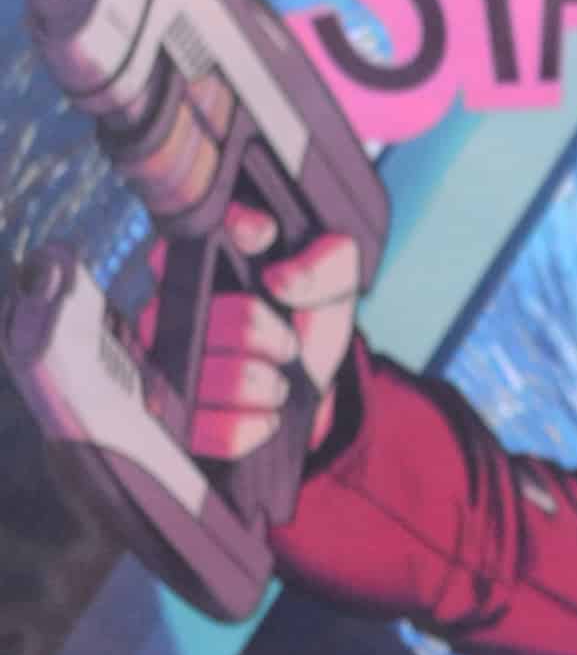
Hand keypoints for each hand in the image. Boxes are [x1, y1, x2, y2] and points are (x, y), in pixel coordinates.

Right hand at [139, 218, 363, 466]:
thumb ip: (326, 262)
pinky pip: (202, 427)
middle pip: (216, 317)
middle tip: (286, 343)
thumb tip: (283, 280)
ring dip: (262, 384)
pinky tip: (265, 416)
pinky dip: (247, 427)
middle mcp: (171, 303)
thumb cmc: (307, 319)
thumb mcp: (335, 283)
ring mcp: (162, 358)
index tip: (267, 236)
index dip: (241, 229)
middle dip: (269, 336)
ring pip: (205, 375)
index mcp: (205, 259)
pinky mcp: (170, 412)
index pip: (202, 227)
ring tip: (276, 382)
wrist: (307, 384)